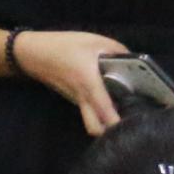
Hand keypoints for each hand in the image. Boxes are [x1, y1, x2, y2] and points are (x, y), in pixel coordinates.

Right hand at [10, 30, 130, 138]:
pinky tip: (109, 99)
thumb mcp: (94, 41)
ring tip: (123, 112)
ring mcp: (76, 101)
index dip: (122, 123)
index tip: (140, 122)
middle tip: (129, 121)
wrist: (33, 52)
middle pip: (96, 129)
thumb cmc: (63, 46)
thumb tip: (135, 61)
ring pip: (92, 121)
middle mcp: (83, 98)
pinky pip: (88, 111)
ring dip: (105, 122)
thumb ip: (117, 51)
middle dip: (111, 131)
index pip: (106, 114)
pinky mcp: (72, 99)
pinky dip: (98, 111)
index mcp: (90, 83)